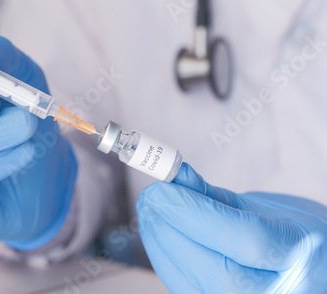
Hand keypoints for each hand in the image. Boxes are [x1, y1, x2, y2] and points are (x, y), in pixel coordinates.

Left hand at [136, 163, 326, 292]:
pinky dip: (167, 262)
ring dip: (161, 245)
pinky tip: (159, 236)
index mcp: (302, 257)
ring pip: (194, 287)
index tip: (162, 188)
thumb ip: (219, 198)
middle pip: (215, 270)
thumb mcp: (271, 209)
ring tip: (150, 213)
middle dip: (170, 230)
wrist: (316, 272)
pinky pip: (188, 291)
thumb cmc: (297, 236)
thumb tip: (177, 177)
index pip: (245, 239)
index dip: (194, 213)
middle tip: (149, 198)